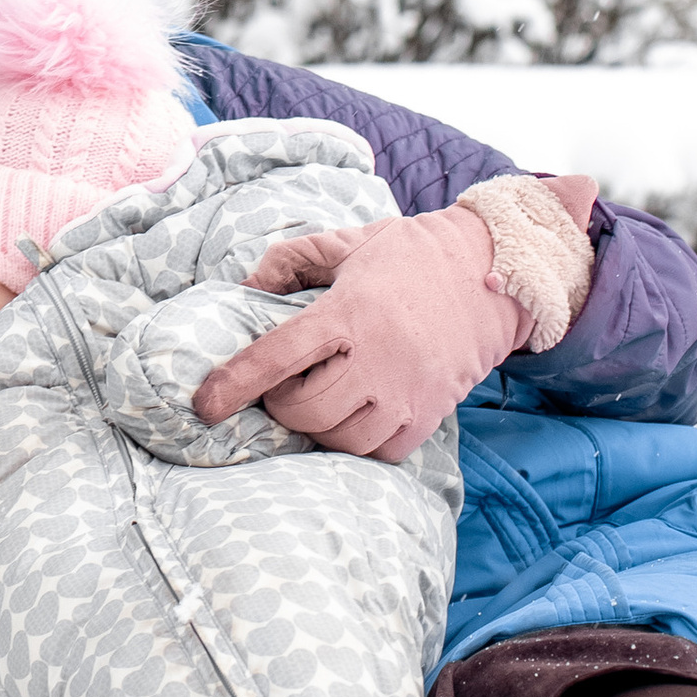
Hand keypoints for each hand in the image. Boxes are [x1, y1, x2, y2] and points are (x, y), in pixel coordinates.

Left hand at [191, 202, 528, 461]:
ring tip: (323, 395)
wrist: (491, 275)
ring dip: (317, 425)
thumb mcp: (348, 243)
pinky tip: (355, 410)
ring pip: (338, 439)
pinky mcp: (429, 416)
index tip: (205, 403)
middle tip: (288, 381)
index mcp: (351, 311)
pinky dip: (355, 441)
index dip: (236, 382)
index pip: (279, 354)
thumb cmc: (410, 257)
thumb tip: (243, 288)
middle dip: (280, 402)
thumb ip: (290, 261)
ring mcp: (407, 393)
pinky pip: (377, 453)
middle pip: (303, 410)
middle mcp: (378, 358)